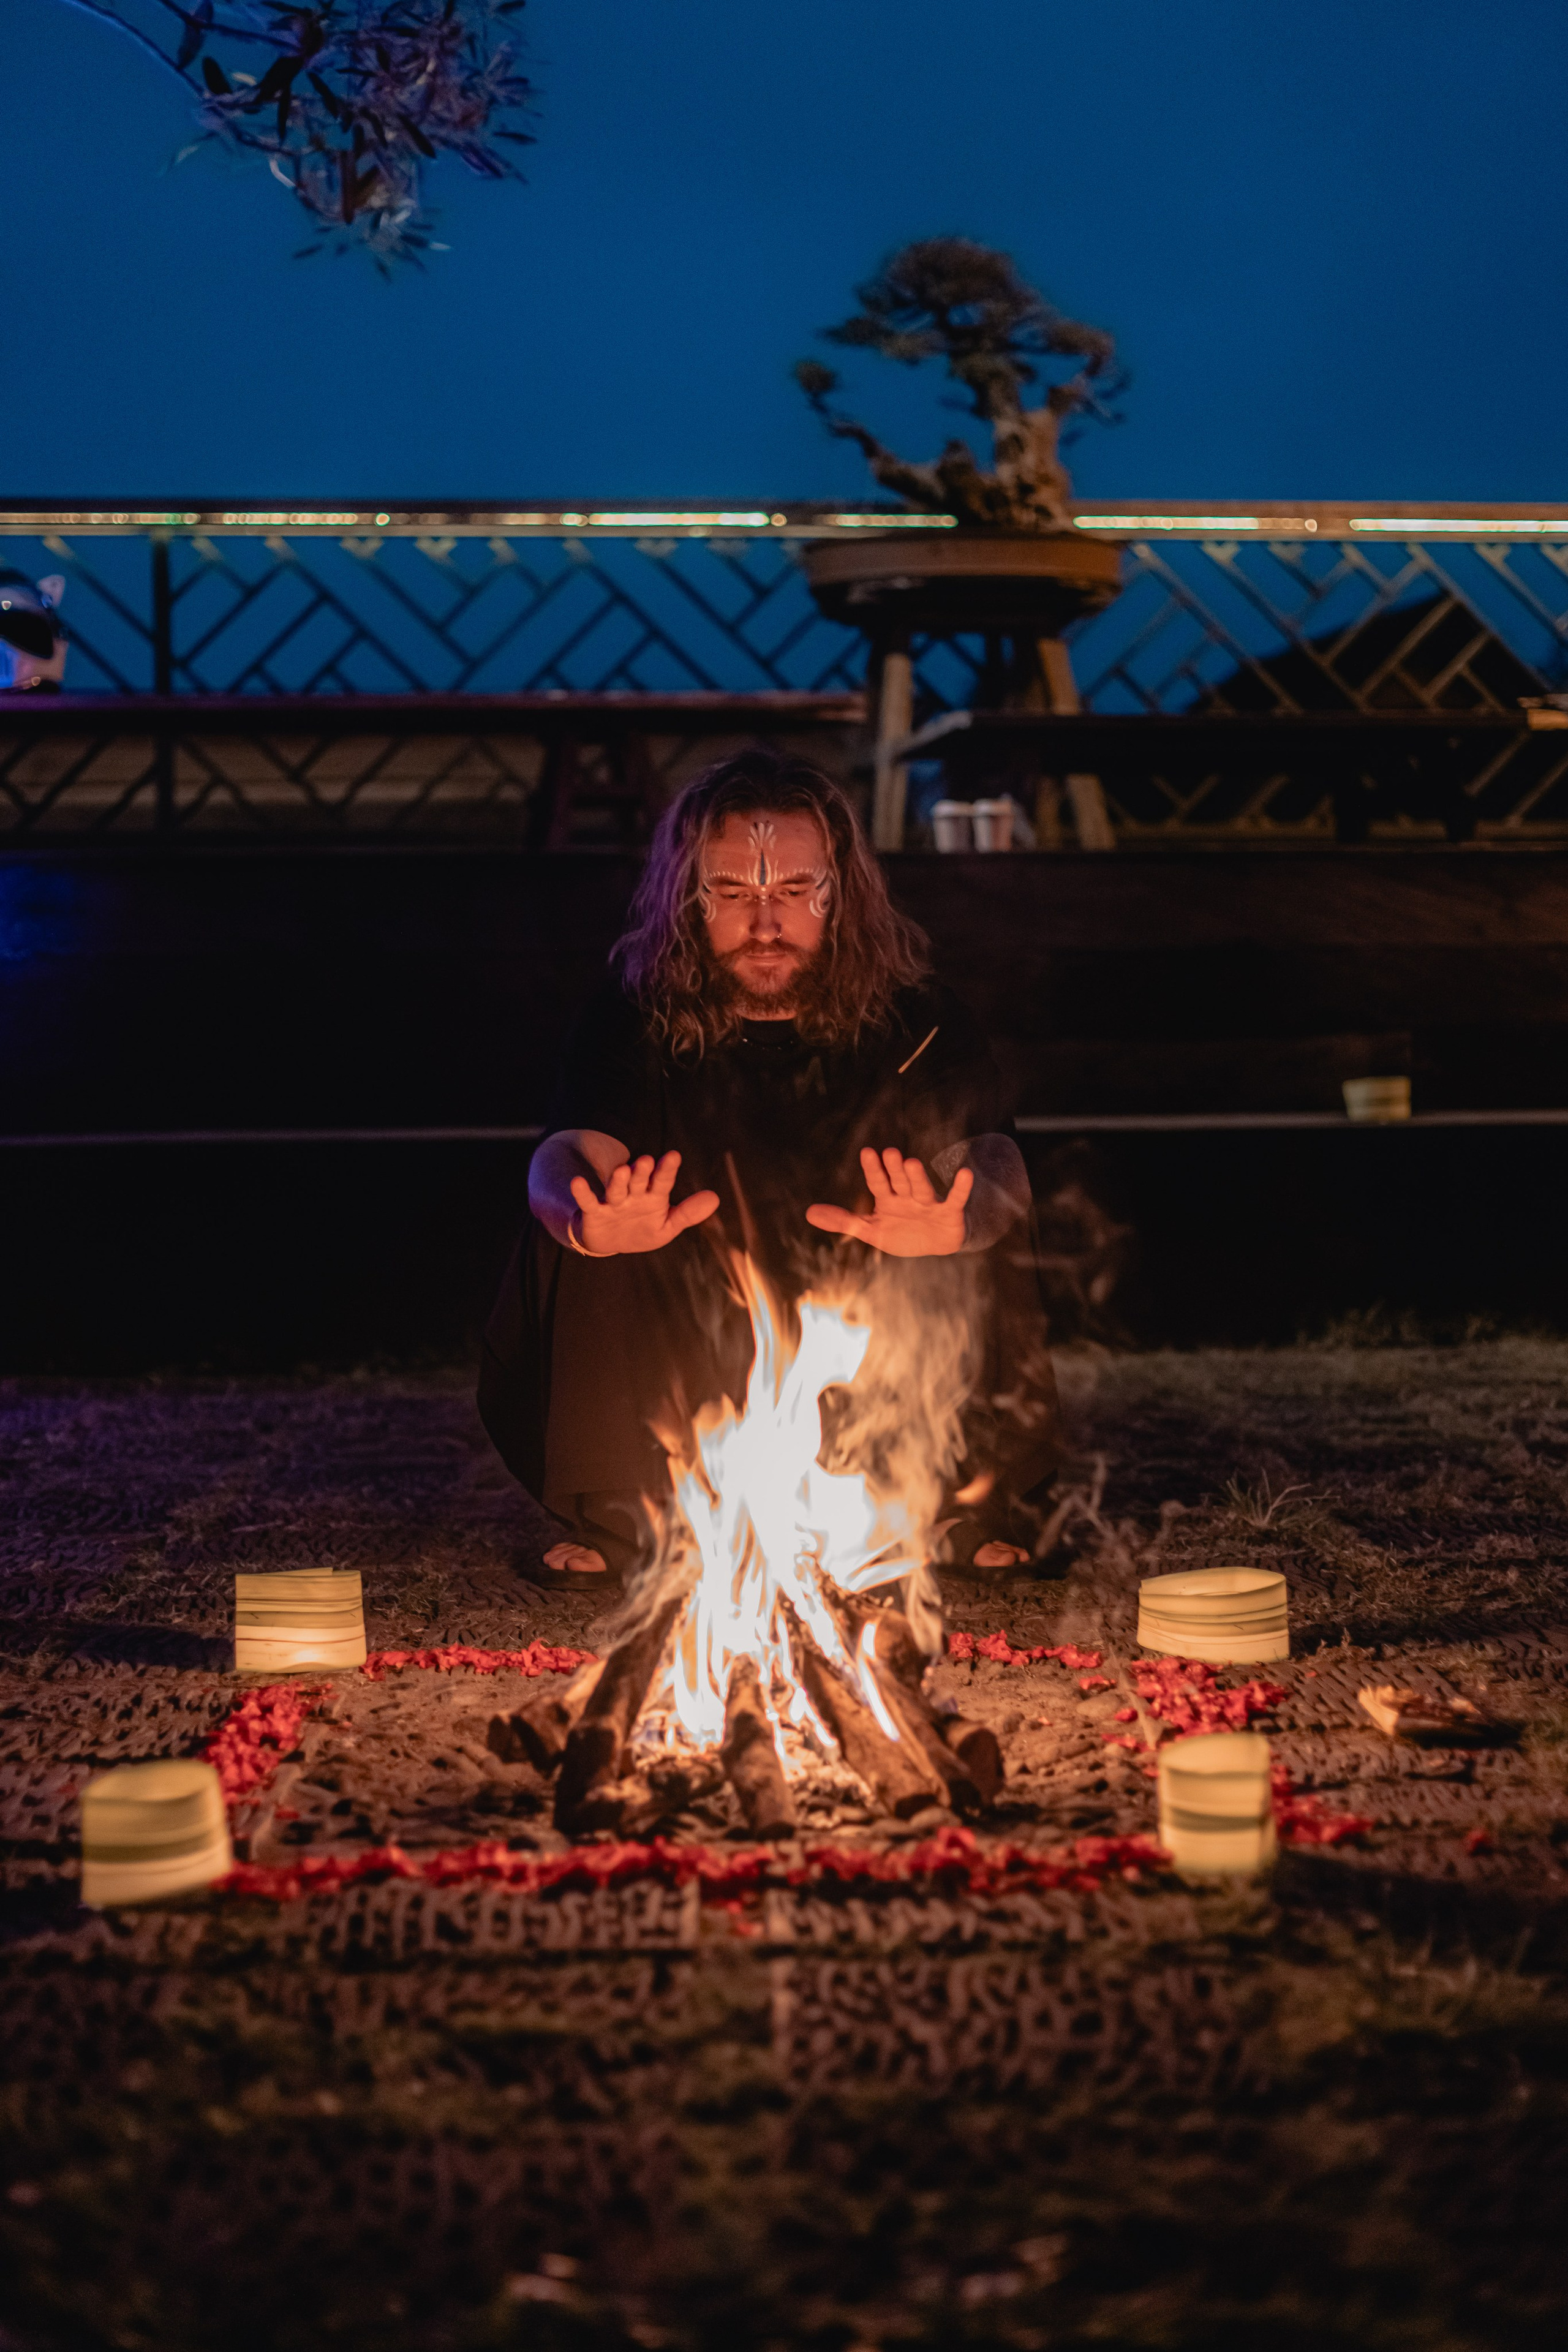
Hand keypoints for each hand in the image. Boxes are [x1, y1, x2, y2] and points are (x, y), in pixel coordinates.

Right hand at [569, 1150, 718, 1256]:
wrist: (612, 1242)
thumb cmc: (642, 1229)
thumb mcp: (668, 1226)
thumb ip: (688, 1213)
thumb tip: (715, 1198)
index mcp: (653, 1196)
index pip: (662, 1181)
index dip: (667, 1170)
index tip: (674, 1156)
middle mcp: (633, 1194)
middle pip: (638, 1181)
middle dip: (642, 1172)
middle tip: (647, 1160)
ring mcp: (613, 1202)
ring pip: (616, 1189)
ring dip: (618, 1180)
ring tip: (623, 1169)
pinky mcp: (594, 1212)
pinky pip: (588, 1201)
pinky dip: (583, 1192)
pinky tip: (577, 1182)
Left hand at [805, 1146, 973, 1257]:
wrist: (935, 1244)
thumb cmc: (901, 1232)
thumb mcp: (871, 1230)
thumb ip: (843, 1221)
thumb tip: (808, 1213)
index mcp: (888, 1199)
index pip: (878, 1182)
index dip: (874, 1169)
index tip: (868, 1152)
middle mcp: (908, 1196)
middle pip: (899, 1181)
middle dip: (894, 1169)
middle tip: (889, 1152)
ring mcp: (929, 1203)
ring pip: (922, 1188)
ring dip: (917, 1177)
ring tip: (911, 1163)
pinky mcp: (949, 1212)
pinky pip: (955, 1199)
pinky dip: (961, 1188)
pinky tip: (965, 1174)